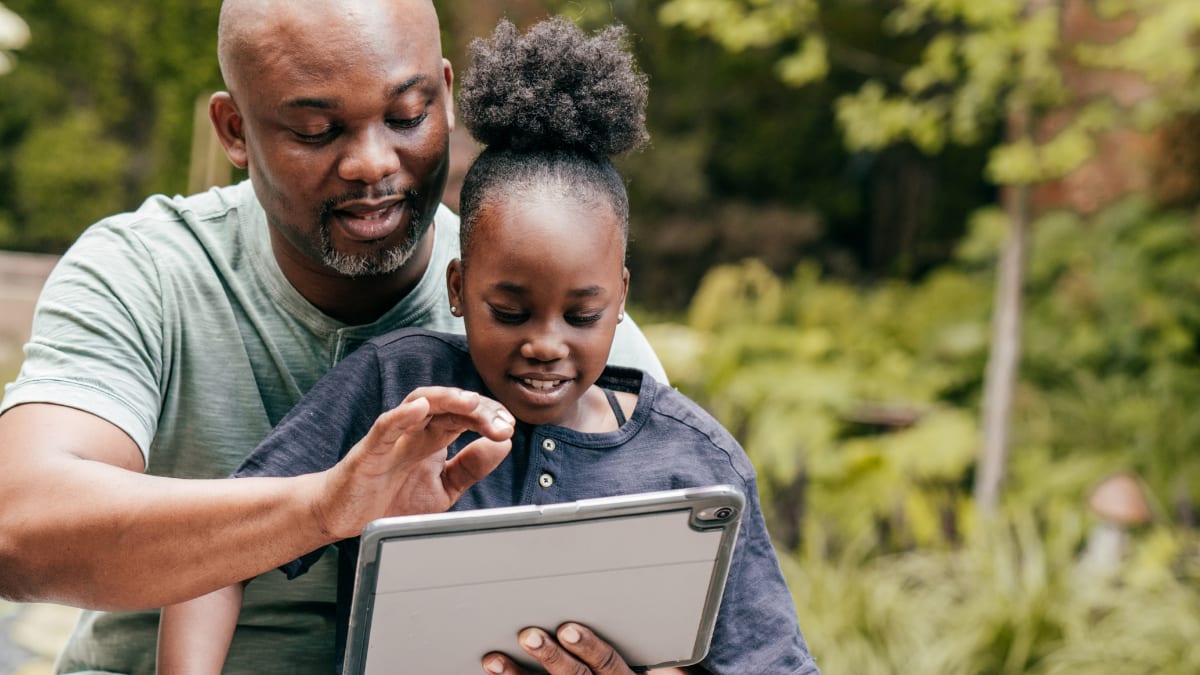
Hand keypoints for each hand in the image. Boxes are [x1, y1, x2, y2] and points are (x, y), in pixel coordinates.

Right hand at [313, 386, 514, 538]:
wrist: (341, 515)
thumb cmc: (389, 498)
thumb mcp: (442, 489)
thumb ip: (470, 468)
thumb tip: (502, 445)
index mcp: (434, 439)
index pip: (467, 416)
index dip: (490, 417)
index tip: (509, 426)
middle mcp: (416, 432)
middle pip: (450, 406)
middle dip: (479, 410)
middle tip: (502, 421)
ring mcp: (393, 438)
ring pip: (420, 403)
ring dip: (447, 399)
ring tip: (471, 402)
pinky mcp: (369, 450)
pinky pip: (385, 426)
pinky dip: (402, 415)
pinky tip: (421, 408)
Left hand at [482, 623, 687, 674]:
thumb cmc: (628, 669)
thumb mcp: (651, 663)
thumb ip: (645, 645)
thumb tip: (638, 608)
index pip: (607, 662)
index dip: (589, 646)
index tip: (569, 628)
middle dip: (550, 656)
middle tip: (529, 636)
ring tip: (496, 659)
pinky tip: (493, 670)